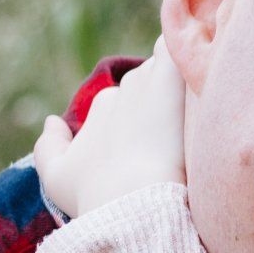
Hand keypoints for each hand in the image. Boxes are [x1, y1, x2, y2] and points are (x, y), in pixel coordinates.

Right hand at [34, 40, 188, 216]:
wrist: (130, 201)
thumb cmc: (94, 197)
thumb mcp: (57, 179)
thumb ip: (48, 147)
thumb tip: (51, 121)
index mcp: (100, 109)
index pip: (130, 102)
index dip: (149, 120)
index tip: (165, 143)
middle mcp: (121, 91)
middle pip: (153, 88)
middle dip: (167, 104)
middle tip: (187, 132)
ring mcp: (145, 84)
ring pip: (171, 74)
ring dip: (184, 88)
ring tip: (205, 111)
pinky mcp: (168, 79)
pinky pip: (177, 51)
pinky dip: (191, 51)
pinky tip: (203, 72)